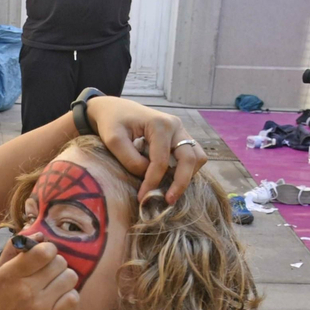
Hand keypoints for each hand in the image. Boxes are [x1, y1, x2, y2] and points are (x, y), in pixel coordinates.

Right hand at [0, 237, 77, 309]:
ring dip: (63, 277)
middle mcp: (27, 290)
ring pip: (70, 278)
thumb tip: (38, 234)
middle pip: (60, 262)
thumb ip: (13, 250)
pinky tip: (57, 296)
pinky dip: (68, 294)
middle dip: (55, 262)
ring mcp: (41, 307)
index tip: (43, 254)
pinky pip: (73, 298)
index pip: (44, 251)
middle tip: (46, 271)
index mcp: (11, 275)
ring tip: (52, 283)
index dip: (48, 249)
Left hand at [84, 98, 208, 202]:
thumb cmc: (112, 122)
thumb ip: (131, 160)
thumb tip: (148, 176)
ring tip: (170, 189)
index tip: (142, 198)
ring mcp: (180, 131)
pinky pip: (192, 156)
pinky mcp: (180, 137)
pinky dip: (185, 170)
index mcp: (160, 124)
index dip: (153, 182)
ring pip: (197, 157)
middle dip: (181, 182)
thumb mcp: (113, 140)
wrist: (115, 109)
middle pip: (190, 159)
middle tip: (168, 200)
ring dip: (187, 175)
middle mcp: (175, 126)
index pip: (162, 161)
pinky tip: (169, 179)